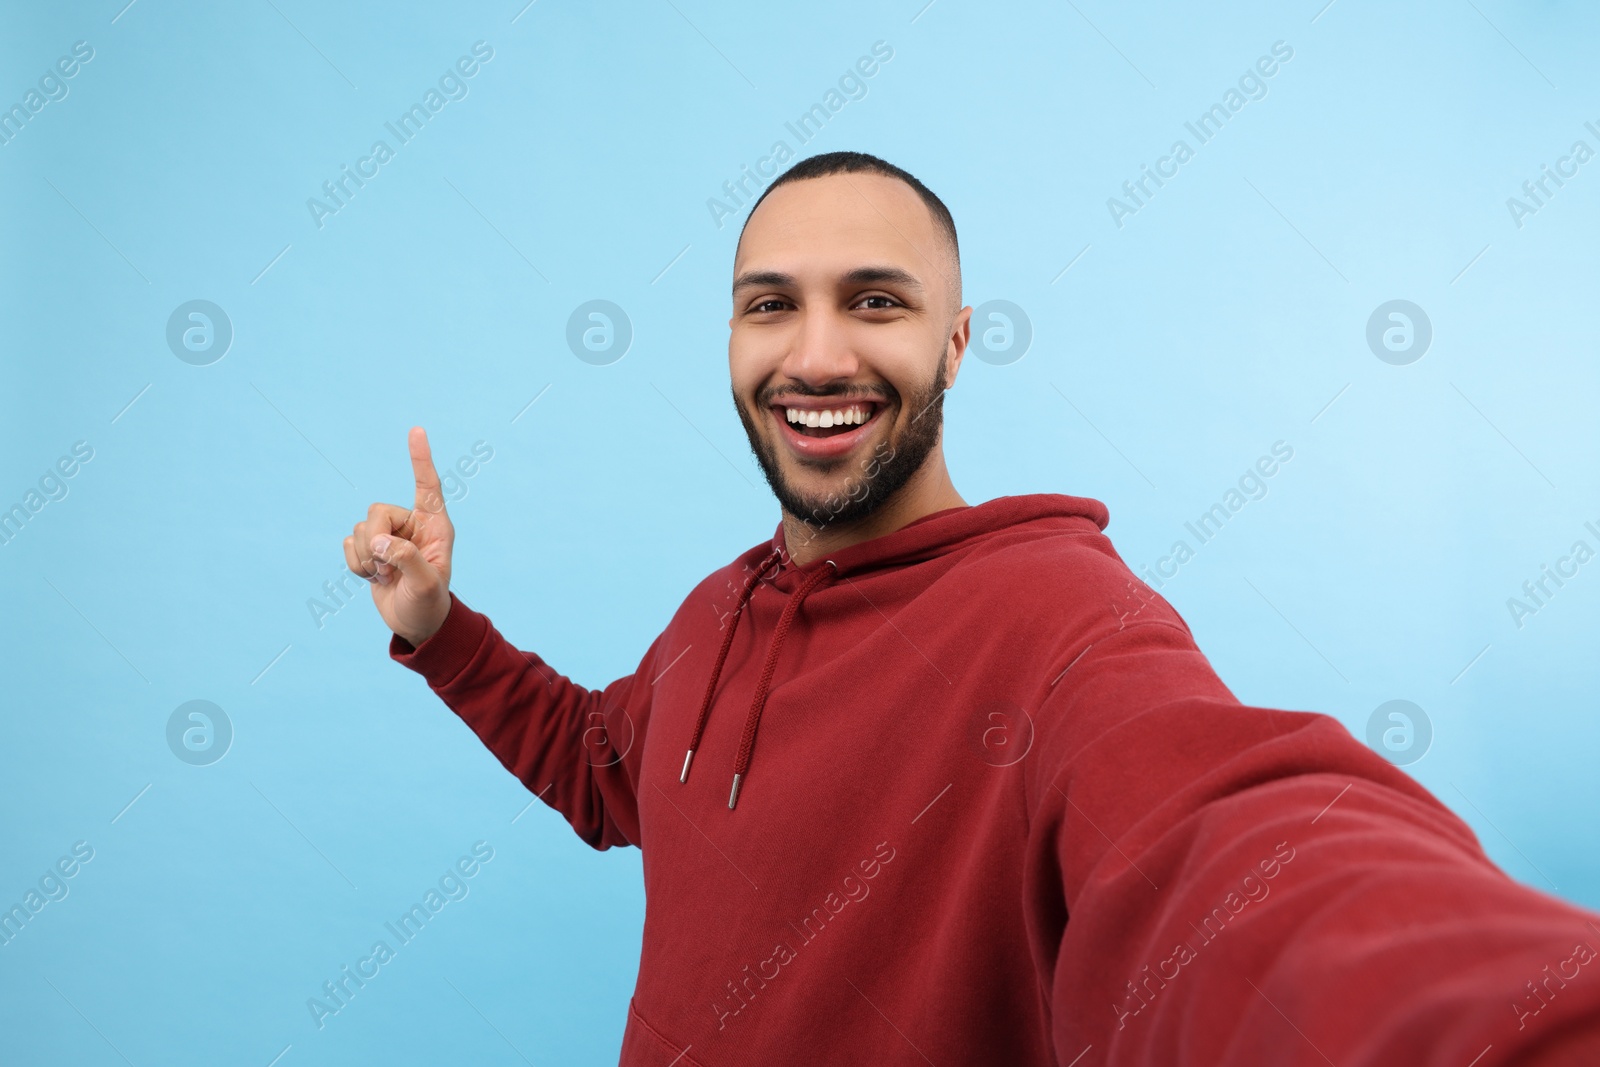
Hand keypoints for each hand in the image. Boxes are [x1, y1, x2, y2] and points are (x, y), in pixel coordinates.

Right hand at [345, 427, 454, 645]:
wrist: (415, 624)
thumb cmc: (429, 604)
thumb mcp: (426, 585)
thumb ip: (407, 559)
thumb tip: (380, 541)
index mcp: (435, 526)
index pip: (428, 486)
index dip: (421, 459)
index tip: (417, 430)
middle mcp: (411, 525)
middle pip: (377, 510)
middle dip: (375, 540)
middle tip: (388, 568)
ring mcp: (389, 536)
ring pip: (361, 528)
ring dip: (367, 558)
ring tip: (386, 576)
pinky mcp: (371, 549)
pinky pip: (349, 543)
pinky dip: (356, 564)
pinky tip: (374, 577)